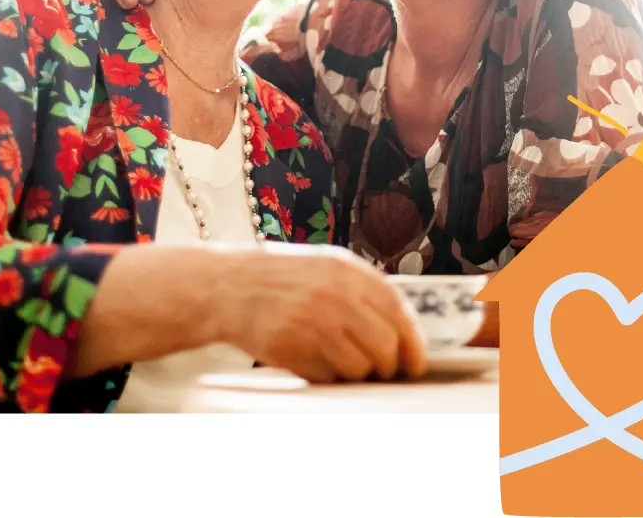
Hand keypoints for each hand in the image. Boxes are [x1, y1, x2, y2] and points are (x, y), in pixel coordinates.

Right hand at [216, 244, 428, 383]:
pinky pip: (327, 376)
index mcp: (347, 270)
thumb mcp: (326, 267)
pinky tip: (313, 360)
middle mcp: (334, 294)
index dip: (412, 342)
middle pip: (384, 344)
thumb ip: (362, 289)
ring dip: (356, 372)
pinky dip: (327, 376)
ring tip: (339, 361)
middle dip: (387, 365)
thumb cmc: (280, 278)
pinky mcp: (292, 348)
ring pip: (359, 366)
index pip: (397, 311)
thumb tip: (401, 327)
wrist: (228, 287)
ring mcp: (313, 321)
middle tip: (382, 370)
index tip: (415, 361)